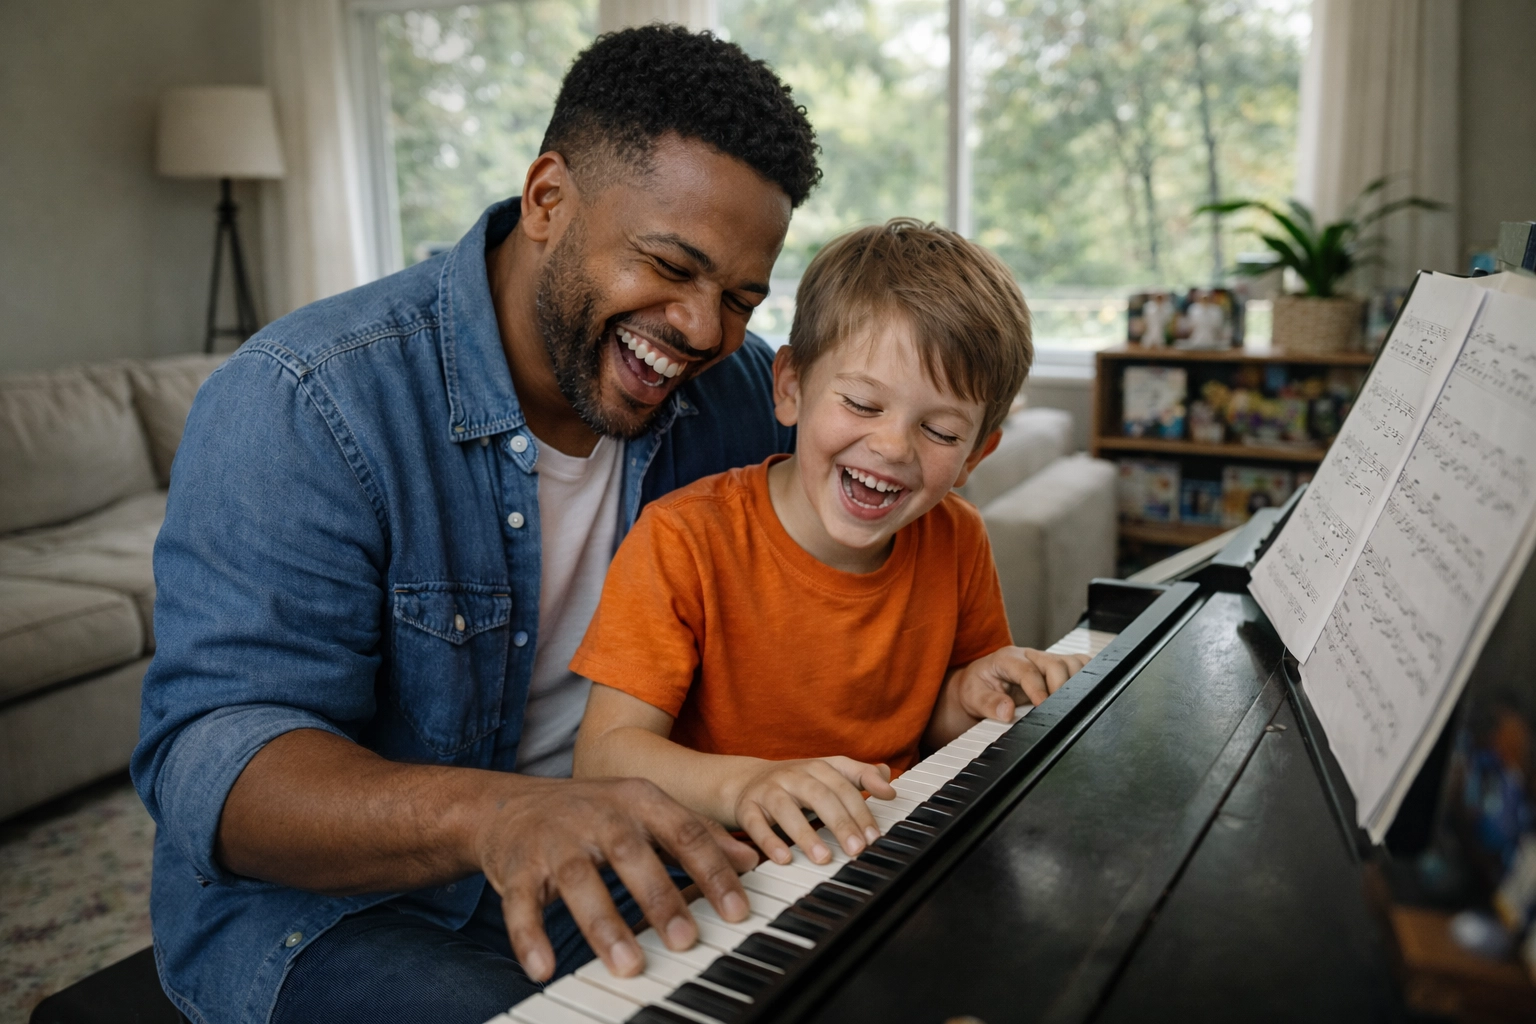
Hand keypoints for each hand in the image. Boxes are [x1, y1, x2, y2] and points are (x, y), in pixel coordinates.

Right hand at [474, 776, 757, 982]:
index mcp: (637, 800)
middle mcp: (597, 815)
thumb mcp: (645, 811)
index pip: (683, 832)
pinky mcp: (516, 869)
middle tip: (686, 941)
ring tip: (629, 965)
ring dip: (604, 924)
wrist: (507, 806)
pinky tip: (543, 968)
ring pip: (578, 879)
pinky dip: (529, 936)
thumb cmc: (590, 814)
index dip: (712, 871)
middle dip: (660, 897)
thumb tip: (751, 859)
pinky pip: (520, 903)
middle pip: (631, 852)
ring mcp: (554, 841)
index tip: (737, 912)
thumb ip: (695, 832)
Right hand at [728, 756, 897, 865]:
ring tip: (823, 857)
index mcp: (819, 767)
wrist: (744, 780)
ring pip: (787, 809)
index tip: (880, 821)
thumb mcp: (827, 775)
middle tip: (857, 848)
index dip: (865, 798)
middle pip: (821, 795)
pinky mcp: (747, 807)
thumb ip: (858, 777)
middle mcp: (794, 775)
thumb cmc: (795, 783)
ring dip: (806, 834)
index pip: (846, 780)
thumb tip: (888, 782)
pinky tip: (783, 858)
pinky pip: (755, 823)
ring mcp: (769, 790)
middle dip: (841, 822)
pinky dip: (769, 841)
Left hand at [952, 646, 1089, 721]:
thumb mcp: (973, 697)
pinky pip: (1079, 665)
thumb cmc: (977, 689)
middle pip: (1054, 663)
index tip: (1043, 705)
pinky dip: (1086, 677)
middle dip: (1060, 686)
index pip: (1027, 670)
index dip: (1037, 688)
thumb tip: (1006, 711)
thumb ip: (988, 703)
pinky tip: (1083, 693)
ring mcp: (1045, 660)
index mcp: (1007, 659)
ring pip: (1071, 663)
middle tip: (1058, 710)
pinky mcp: (1057, 667)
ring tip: (1069, 705)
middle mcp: (1029, 656)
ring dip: (1075, 683)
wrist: (980, 685)